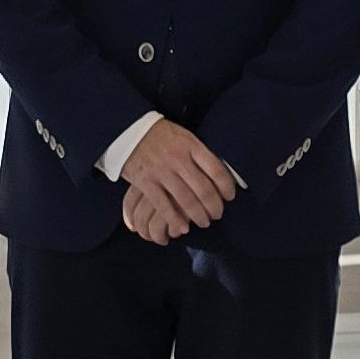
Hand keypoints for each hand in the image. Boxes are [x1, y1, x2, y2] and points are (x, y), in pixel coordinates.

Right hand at [120, 119, 243, 232]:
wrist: (129, 130)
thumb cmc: (160, 134)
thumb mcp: (184, 135)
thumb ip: (198, 152)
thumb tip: (218, 170)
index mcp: (191, 146)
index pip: (216, 170)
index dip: (226, 186)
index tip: (230, 196)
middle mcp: (179, 159)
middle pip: (204, 189)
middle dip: (214, 206)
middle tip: (217, 214)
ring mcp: (162, 171)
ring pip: (186, 200)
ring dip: (198, 215)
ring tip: (204, 222)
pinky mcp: (146, 182)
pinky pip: (163, 205)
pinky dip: (174, 219)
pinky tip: (182, 228)